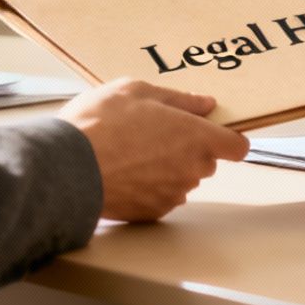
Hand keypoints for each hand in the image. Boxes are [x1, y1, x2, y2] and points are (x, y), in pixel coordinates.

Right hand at [58, 79, 249, 221]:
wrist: (65, 167)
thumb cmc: (100, 124)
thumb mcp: (137, 91)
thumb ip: (179, 99)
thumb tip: (205, 104)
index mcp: (197, 137)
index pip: (238, 146)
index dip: (228, 137)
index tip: (214, 130)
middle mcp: (191, 170)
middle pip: (207, 161)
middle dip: (189, 148)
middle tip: (155, 132)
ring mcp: (172, 194)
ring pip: (182, 179)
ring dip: (167, 167)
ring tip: (132, 151)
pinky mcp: (151, 213)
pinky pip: (161, 196)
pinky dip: (149, 186)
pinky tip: (124, 171)